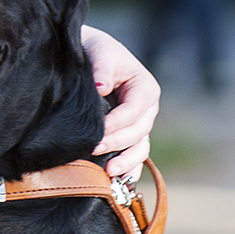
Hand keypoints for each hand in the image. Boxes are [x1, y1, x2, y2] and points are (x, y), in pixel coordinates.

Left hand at [82, 24, 159, 179]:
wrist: (88, 56)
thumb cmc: (97, 51)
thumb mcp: (101, 51)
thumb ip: (102, 68)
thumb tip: (102, 88)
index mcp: (145, 89)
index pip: (134, 111)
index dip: (117, 124)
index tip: (97, 133)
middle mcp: (146, 110)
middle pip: (137, 132)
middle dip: (117, 144)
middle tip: (94, 150)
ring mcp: (139, 125)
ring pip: (139, 148)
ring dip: (126, 162)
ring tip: (109, 173)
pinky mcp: (128, 137)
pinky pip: (134, 156)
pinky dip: (129, 169)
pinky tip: (118, 182)